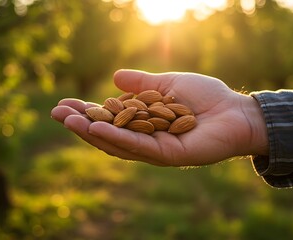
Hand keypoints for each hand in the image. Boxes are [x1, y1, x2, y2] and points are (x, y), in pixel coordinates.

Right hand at [51, 69, 267, 165]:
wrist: (236, 111)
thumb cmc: (206, 97)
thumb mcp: (167, 84)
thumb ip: (142, 84)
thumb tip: (114, 77)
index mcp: (144, 123)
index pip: (109, 119)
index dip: (86, 112)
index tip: (64, 103)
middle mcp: (146, 139)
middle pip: (107, 134)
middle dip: (81, 124)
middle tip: (55, 113)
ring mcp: (156, 150)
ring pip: (117, 143)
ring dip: (91, 132)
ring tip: (68, 120)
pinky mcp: (168, 155)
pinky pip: (138, 146)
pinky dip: (117, 137)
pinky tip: (98, 127)